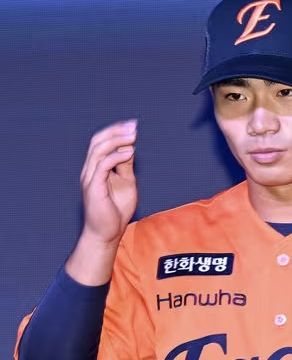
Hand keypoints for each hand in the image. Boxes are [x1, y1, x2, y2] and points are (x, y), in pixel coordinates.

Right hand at [79, 120, 137, 245]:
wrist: (107, 233)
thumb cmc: (116, 211)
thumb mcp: (126, 183)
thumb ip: (126, 166)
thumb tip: (130, 147)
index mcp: (96, 168)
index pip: (101, 142)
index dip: (115, 131)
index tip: (132, 125)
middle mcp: (90, 170)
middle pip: (97, 141)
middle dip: (115, 131)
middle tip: (133, 126)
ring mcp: (90, 178)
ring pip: (98, 150)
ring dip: (117, 140)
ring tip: (133, 136)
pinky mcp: (93, 187)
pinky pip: (102, 166)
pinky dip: (116, 156)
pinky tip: (129, 152)